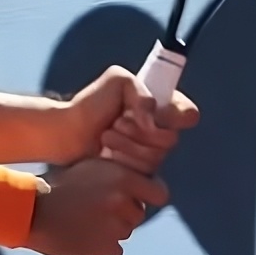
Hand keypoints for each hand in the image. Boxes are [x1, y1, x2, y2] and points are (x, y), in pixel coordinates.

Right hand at [25, 157, 169, 254]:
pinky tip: (81, 237)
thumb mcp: (88, 167)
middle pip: (138, 214)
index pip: (159, 193)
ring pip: (125, 232)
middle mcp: (123, 202)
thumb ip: (116, 174)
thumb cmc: (54, 185)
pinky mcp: (104, 248)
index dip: (149, 195)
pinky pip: (114, 250)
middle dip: (122, 213)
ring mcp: (115, 227)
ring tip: (82, 223)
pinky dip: (101, 247)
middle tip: (95, 210)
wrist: (29, 211)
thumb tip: (137, 180)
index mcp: (123, 178)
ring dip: (109, 230)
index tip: (140, 197)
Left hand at [57, 65, 199, 171]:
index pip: (188, 114)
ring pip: (156, 157)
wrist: (66, 132)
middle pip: (170, 140)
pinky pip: (144, 173)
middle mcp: (159, 131)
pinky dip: (123, 162)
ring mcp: (149, 153)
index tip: (150, 113)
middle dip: (138, 132)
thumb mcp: (117, 81)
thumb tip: (152, 121)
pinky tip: (107, 155)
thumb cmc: (89, 104)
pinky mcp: (137, 172)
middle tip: (116, 123)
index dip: (174, 116)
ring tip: (105, 138)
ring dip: (127, 145)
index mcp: (159, 107)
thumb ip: (142, 93)